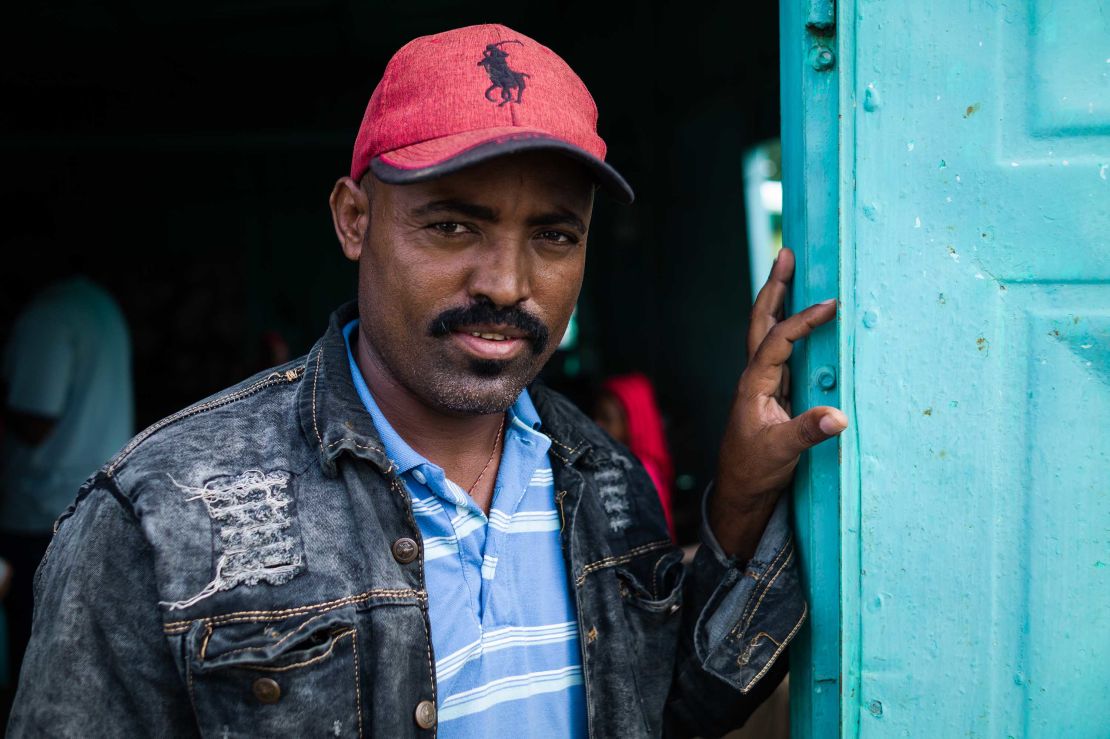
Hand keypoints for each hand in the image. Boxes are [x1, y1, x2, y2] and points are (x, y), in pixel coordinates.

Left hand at [708, 247, 846, 559]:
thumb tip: (839, 417)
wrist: (740, 491)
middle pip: (761, 321)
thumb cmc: (754, 471)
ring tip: (792, 270)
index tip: (831, 304)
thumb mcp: (782, 453)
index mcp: (753, 384)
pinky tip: (805, 318)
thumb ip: (808, 433)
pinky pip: (783, 350)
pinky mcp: (775, 392)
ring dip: (780, 300)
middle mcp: (756, 376)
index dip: (802, 321)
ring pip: (769, 332)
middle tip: (786, 254)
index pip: (777, 341)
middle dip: (775, 287)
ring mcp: (764, 383)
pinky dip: (792, 327)